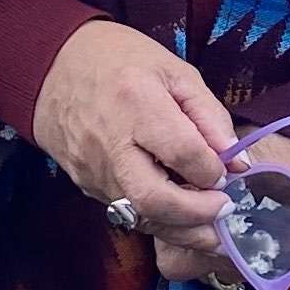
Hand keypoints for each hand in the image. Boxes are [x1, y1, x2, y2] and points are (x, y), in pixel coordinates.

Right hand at [34, 21, 234, 267]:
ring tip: (209, 226)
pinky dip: (156, 218)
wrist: (53, 68)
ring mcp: (93, 169)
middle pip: (154, 198)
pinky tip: (177, 213)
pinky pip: (125, 211)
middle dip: (196, 214)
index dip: (212, 170)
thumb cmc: (119, 60)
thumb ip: (209, 115)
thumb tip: (237, 161)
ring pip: (139, 216)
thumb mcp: (174, 70)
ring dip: (180, 228)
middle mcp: (110, 142)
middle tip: (223, 209)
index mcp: (136, 101)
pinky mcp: (85, 185)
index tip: (226, 171)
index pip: (183, 152)